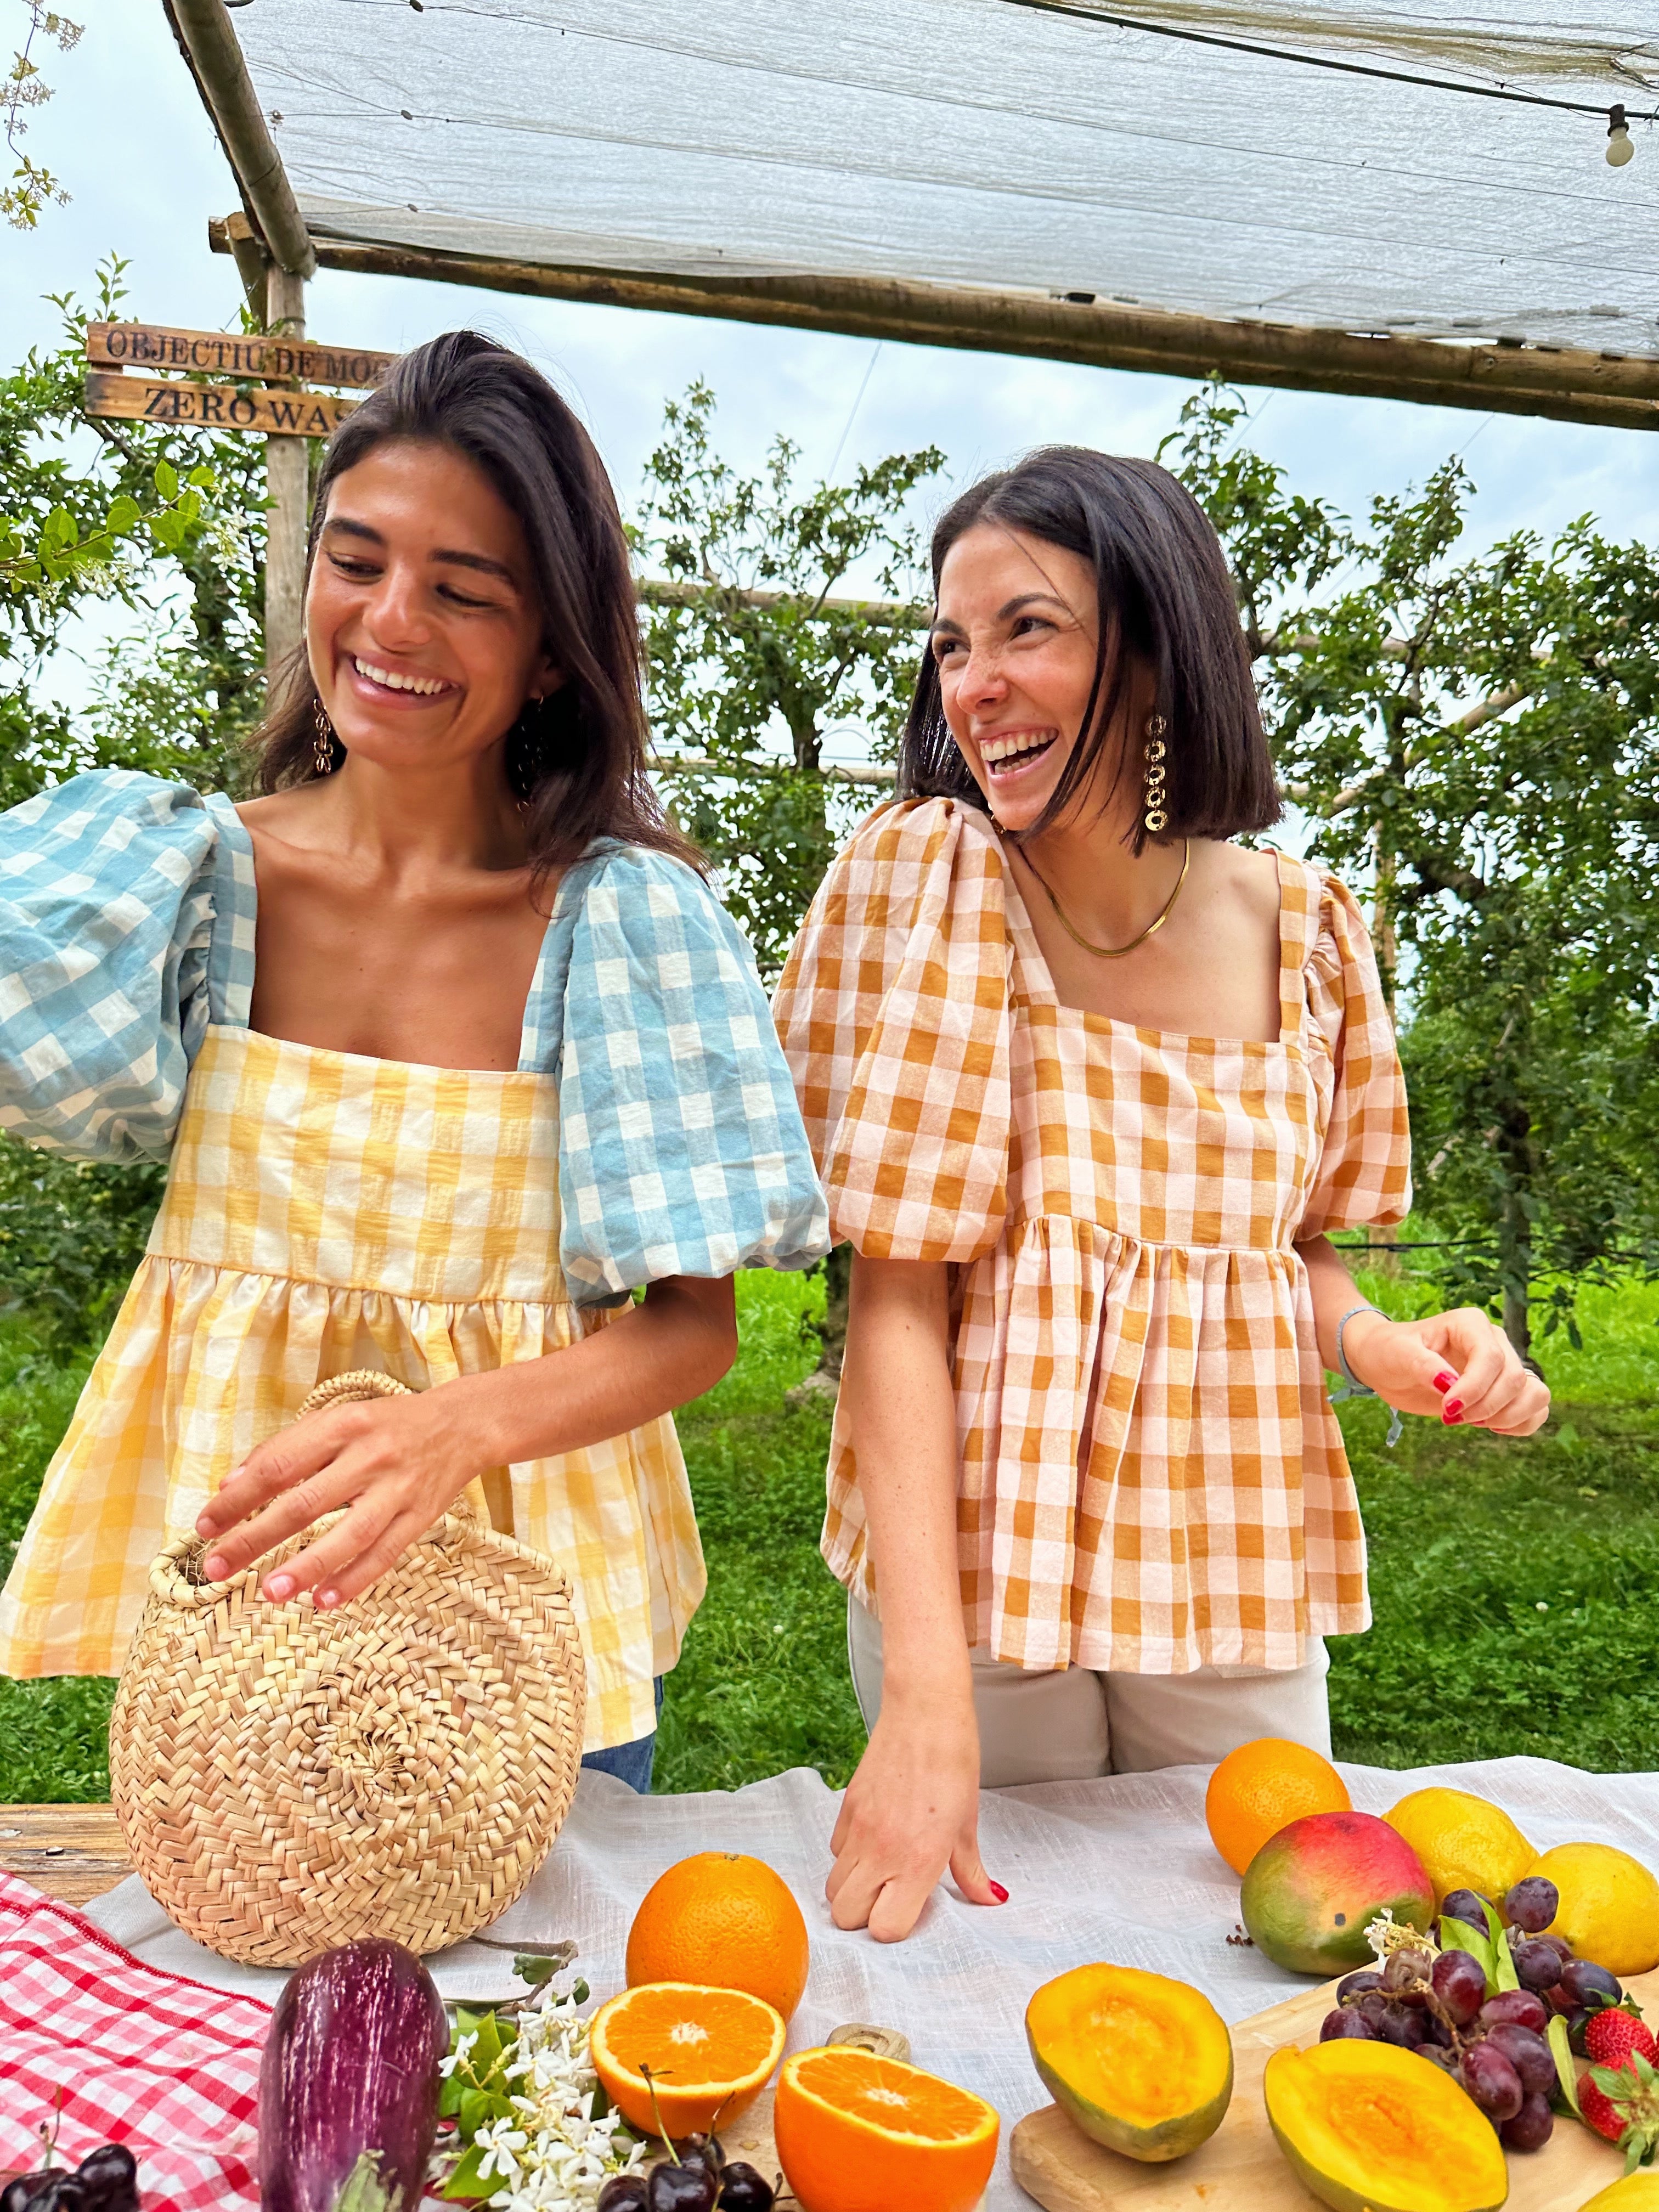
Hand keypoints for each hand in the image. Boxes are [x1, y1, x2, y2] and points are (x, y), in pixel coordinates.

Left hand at [195, 1385, 483, 1607]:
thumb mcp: (337, 1420)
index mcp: (343, 1425)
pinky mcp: (421, 1517)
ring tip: (268, 1592)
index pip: (278, 1465)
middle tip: (216, 1568)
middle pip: (305, 1503)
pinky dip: (354, 1580)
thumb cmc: (385, 1425)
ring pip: (349, 1533)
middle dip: (256, 1538)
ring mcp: (398, 1489)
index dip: (238, 1498)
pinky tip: (323, 1602)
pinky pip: (385, 1554)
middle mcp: (370, 1456)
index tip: (205, 1526)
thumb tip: (230, 1485)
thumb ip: (286, 1449)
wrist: (462, 1424)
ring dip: (306, 1565)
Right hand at [826, 1684, 1002, 1941]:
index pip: (885, 1928)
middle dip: (864, 1916)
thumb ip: (970, 1869)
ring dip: (854, 1888)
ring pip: (833, 1887)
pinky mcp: (845, 1806)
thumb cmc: (953, 1761)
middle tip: (890, 1896)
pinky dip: (848, 1854)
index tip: (911, 1910)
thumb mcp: (968, 1821)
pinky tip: (873, 1837)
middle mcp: (883, 1850)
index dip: (895, 1927)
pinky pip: (834, 1850)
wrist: (924, 1711)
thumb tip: (988, 1898)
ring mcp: (859, 1829)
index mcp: (919, 1860)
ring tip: (882, 1870)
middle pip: (846, 1916)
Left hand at [1343, 1307, 1550, 1436]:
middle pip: (1514, 1379)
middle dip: (1485, 1407)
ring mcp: (1505, 1364)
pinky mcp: (1506, 1389)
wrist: (1387, 1364)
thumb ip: (1424, 1365)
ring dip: (1507, 1417)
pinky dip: (1521, 1424)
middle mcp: (1494, 1340)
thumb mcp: (1398, 1355)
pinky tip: (1492, 1428)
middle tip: (1450, 1418)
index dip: (1475, 1389)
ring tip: (1472, 1422)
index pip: (1491, 1357)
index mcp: (1470, 1323)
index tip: (1447, 1409)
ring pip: (1535, 1393)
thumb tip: (1450, 1384)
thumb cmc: (1390, 1351)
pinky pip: (1537, 1408)